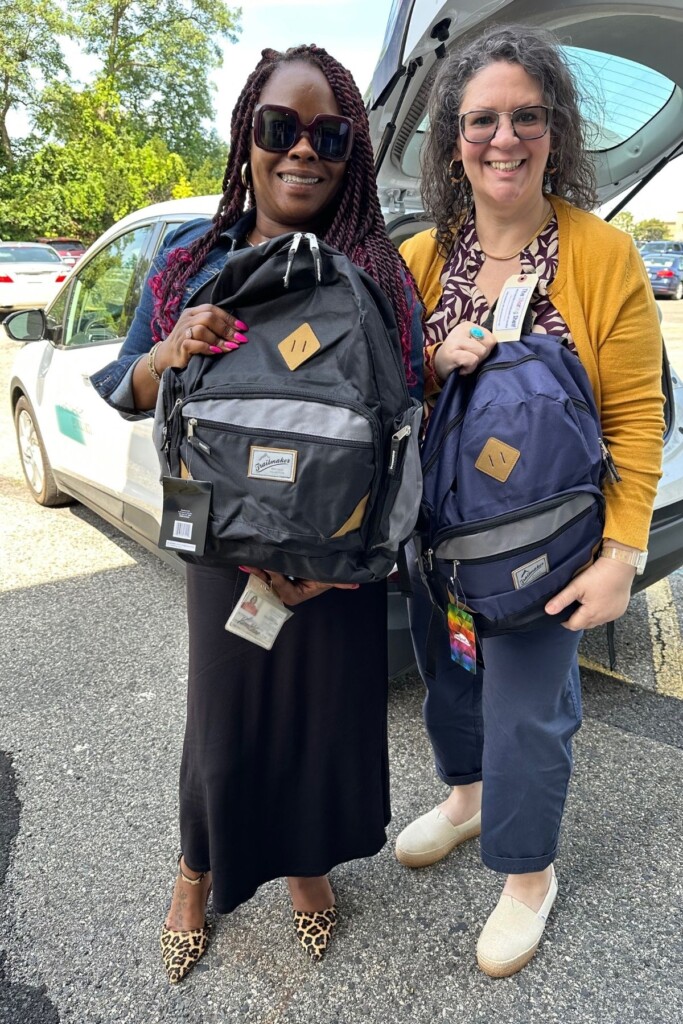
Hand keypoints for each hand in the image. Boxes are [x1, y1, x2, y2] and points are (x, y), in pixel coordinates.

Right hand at [155, 304, 248, 370]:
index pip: (212, 309)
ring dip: (219, 340)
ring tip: (230, 348)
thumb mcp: (199, 330)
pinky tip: (216, 352)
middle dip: (226, 329)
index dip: (229, 318)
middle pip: (208, 317)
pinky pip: (193, 343)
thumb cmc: (189, 342)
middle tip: (239, 339)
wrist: (167, 356)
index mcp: (192, 312)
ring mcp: (182, 332)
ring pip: (202, 329)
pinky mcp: (180, 345)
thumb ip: (213, 326)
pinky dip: (207, 347)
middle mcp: (186, 319)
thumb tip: (238, 330)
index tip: (243, 328)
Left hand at [239, 567, 358, 606]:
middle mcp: (287, 591)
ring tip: (245, 562)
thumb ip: (341, 580)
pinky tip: (245, 562)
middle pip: (271, 587)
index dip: (278, 580)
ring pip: (265, 581)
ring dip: (256, 572)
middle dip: (261, 577)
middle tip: (249, 565)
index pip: (286, 590)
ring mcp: (279, 584)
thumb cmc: (325, 570)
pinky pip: (263, 574)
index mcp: (299, 593)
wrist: (323, 562)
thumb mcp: (331, 574)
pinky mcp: (273, 576)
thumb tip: (355, 585)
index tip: (271, 568)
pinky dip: (256, 568)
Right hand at [434, 322, 496, 380]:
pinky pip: (472, 360)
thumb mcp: (471, 344)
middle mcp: (462, 330)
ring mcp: (456, 340)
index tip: (474, 353)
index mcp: (469, 326)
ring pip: (481, 352)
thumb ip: (483, 341)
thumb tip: (495, 344)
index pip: (491, 338)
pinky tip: (461, 368)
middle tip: (469, 358)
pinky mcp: (452, 353)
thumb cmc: (458, 356)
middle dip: (481, 356)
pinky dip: (469, 368)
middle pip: (488, 345)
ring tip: (464, 362)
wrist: (438, 366)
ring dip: (475, 362)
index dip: (486, 349)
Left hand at [544, 557, 635, 630]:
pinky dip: (601, 612)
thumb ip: (562, 600)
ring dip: (589, 616)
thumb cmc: (599, 575)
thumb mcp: (576, 586)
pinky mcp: (620, 610)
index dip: (565, 621)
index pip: (573, 626)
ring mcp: (613, 615)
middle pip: (585, 625)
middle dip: (577, 618)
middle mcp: (603, 618)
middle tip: (572, 606)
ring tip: (585, 603)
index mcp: (591, 614)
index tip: (561, 614)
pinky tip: (598, 601)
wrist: (620, 566)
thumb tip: (548, 611)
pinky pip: (607, 616)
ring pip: (596, 621)